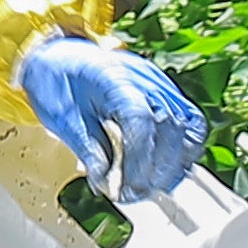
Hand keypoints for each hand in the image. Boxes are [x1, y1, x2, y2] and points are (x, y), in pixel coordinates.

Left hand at [17, 34, 208, 202]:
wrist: (60, 54)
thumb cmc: (56, 81)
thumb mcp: (62, 118)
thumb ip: (89, 149)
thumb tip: (106, 184)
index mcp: (113, 78)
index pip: (141, 121)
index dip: (138, 161)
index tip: (126, 188)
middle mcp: (144, 77)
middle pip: (168, 126)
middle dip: (155, 169)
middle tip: (134, 193)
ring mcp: (159, 81)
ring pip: (186, 124)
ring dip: (172, 163)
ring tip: (149, 184)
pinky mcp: (166, 89)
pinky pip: (190, 119)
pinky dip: (184, 148)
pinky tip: (166, 167)